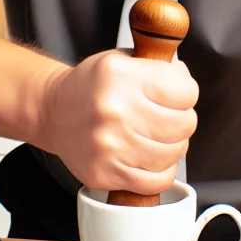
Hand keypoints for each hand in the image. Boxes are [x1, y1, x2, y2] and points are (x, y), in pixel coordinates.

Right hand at [36, 49, 197, 195]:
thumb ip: (158, 67)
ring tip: (156, 136)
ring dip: (172, 146)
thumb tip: (186, 80)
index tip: (177, 95)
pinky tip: (150, 157)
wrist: (53, 112)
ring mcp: (110, 146)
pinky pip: (157, 180)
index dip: (187, 93)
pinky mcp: (105, 173)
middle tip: (166, 117)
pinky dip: (161, 171)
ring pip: (174, 153)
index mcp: (121, 76)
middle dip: (182, 120)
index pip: (186, 91)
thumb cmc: (91, 87)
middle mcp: (115, 111)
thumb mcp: (121, 60)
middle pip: (184, 124)